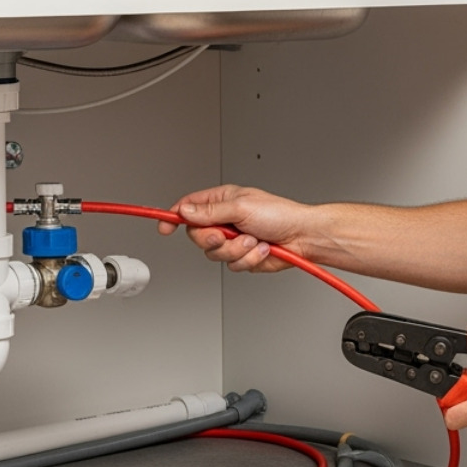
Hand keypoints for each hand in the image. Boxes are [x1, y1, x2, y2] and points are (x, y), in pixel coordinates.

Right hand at [157, 184, 312, 272]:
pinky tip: (262, 249)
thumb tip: (185, 211)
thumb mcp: (241, 207)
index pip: (189, 207)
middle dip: (214, 239)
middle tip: (226, 235)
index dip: (174, 217)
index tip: (165, 227)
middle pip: (198, 236)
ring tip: (254, 240)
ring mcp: (233, 240)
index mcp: (222, 201)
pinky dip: (249, 259)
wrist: (302, 237)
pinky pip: (234, 265)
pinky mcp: (242, 257)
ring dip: (237, 249)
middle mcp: (224, 220)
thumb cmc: (280, 214)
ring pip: (215, 254)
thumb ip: (210, 212)